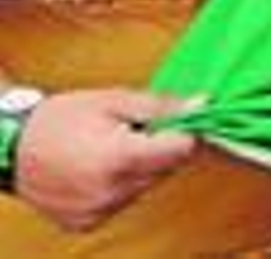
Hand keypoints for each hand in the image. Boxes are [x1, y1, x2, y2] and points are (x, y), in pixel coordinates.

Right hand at [15, 89, 197, 231]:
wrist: (12, 149)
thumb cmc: (59, 119)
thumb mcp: (114, 100)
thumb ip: (161, 107)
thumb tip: (200, 105)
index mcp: (119, 159)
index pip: (181, 151)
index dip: (186, 131)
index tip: (181, 118)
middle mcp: (110, 193)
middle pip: (165, 169)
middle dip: (160, 147)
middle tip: (134, 128)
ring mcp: (98, 212)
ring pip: (146, 186)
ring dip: (141, 166)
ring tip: (111, 146)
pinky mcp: (87, 223)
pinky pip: (123, 200)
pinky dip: (121, 184)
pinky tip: (99, 167)